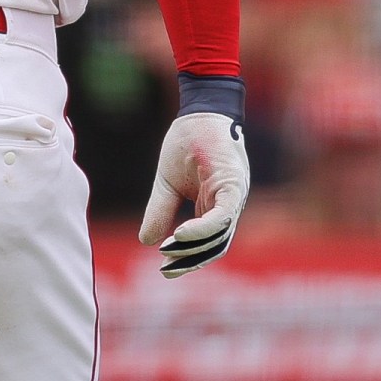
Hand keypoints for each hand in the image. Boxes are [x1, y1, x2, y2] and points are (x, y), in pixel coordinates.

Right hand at [140, 111, 246, 277]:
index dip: (188, 259)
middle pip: (216, 245)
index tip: (165, 269)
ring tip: (168, 251)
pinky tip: (181, 234)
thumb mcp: (167, 184)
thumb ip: (161, 211)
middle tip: (166, 270)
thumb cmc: (186, 143)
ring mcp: (234, 196)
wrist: (199, 110)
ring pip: (221, 234)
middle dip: (191, 261)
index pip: (207, 242)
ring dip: (194, 247)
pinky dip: (203, 229)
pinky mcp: (233, 184)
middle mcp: (229, 205)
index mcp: (215, 206)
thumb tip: (146, 241)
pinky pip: (223, 215)